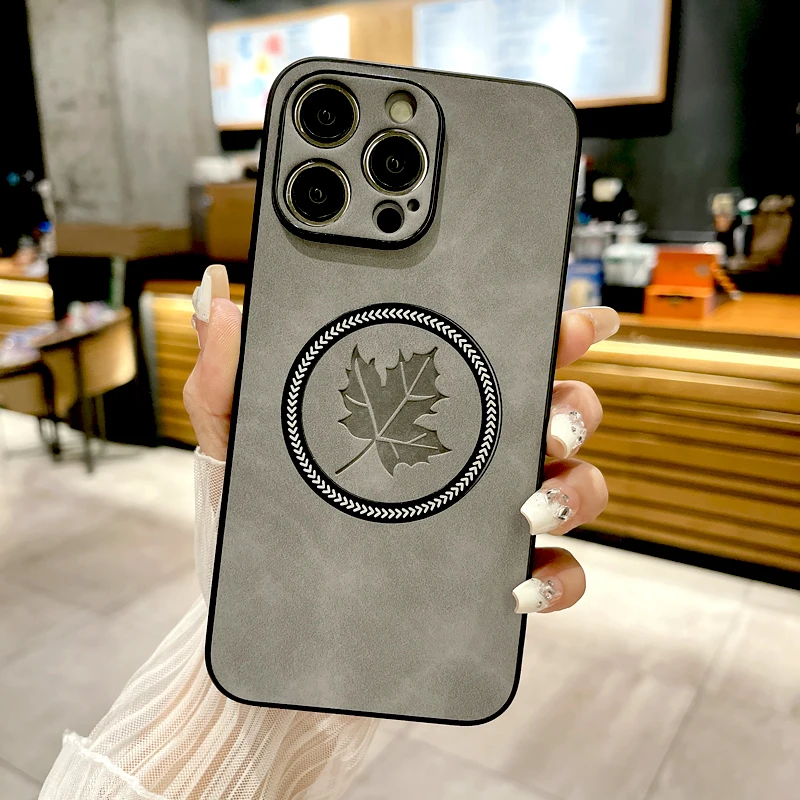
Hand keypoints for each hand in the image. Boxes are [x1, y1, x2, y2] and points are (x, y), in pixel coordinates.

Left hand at [183, 264, 616, 613]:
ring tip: (530, 505)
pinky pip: (555, 579)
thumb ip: (226, 374)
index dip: (550, 331)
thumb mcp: (235, 447)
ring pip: (574, 489)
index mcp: (422, 413)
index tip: (576, 319)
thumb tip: (216, 297)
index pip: (498, 357)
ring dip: (575, 489)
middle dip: (575, 406)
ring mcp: (483, 524)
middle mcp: (465, 461)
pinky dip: (558, 580)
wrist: (258, 637)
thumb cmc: (256, 535)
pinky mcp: (488, 586)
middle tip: (551, 419)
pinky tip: (518, 585)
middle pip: (556, 414)